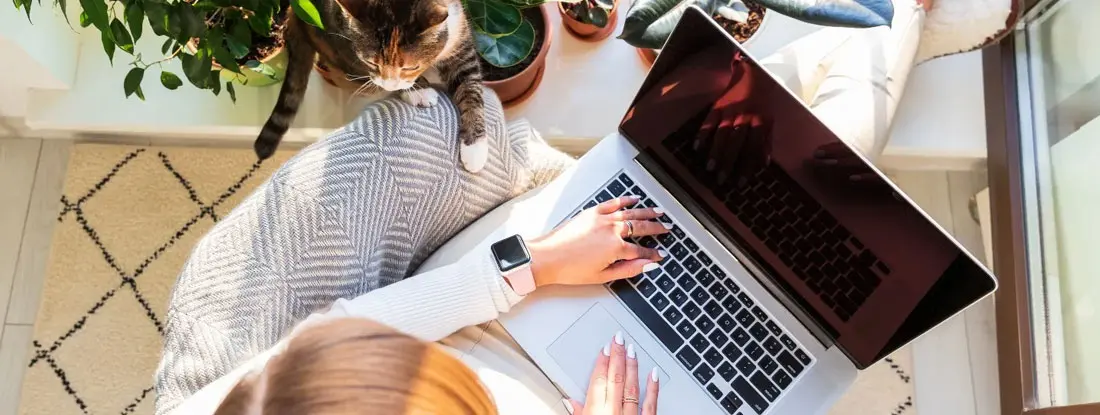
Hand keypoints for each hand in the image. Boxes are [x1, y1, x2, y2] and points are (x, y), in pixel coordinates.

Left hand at [527, 196, 668, 287]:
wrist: (546, 257)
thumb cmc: (569, 269)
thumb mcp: (602, 276)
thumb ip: (628, 270)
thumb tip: (646, 266)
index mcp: (616, 248)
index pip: (641, 251)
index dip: (653, 254)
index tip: (660, 255)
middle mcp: (611, 230)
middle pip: (641, 228)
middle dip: (657, 229)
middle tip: (667, 229)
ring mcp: (602, 219)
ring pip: (631, 213)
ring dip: (647, 212)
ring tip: (659, 212)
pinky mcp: (591, 212)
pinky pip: (614, 203)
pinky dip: (626, 200)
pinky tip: (635, 199)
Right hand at [567, 332, 659, 414]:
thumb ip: (579, 413)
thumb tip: (571, 402)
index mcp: (596, 411)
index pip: (598, 381)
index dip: (602, 362)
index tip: (605, 347)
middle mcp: (614, 411)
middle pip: (615, 378)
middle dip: (617, 356)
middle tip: (618, 338)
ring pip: (632, 387)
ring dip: (631, 366)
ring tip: (631, 349)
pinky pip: (650, 404)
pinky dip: (653, 388)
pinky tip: (653, 373)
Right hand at [693, 109, 772, 190]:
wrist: (751, 75)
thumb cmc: (762, 102)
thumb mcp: (769, 121)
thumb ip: (766, 142)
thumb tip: (764, 164)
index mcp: (759, 123)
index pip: (752, 148)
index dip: (746, 166)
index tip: (741, 182)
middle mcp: (744, 118)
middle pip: (735, 143)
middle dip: (728, 162)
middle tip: (721, 179)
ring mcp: (729, 112)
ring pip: (721, 134)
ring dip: (715, 151)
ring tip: (709, 168)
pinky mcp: (716, 106)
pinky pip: (708, 121)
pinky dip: (702, 134)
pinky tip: (696, 147)